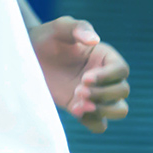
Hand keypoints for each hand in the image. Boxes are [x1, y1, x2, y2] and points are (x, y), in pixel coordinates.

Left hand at [30, 16, 129, 132]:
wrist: (29, 56)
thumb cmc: (47, 38)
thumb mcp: (60, 28)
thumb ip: (78, 28)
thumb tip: (95, 40)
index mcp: (105, 57)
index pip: (121, 70)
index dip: (107, 77)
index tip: (85, 77)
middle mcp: (105, 77)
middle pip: (123, 91)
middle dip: (103, 94)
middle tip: (78, 90)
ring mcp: (96, 95)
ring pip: (118, 110)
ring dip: (102, 110)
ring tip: (78, 105)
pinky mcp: (83, 109)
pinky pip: (100, 125)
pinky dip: (93, 122)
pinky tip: (74, 110)